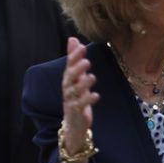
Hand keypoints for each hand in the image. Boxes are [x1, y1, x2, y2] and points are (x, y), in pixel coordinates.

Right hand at [60, 37, 98, 154]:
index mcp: (68, 79)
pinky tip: (96, 95)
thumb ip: (75, 59)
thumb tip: (73, 39)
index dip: (74, 56)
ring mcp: (71, 100)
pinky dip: (88, 100)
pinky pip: (81, 105)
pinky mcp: (76, 111)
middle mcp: (68, 89)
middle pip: (70, 77)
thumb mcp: (76, 77)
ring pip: (75, 91)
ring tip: (92, 77)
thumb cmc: (76, 97)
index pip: (70, 65)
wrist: (73, 123)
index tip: (81, 46)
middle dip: (77, 69)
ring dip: (83, 84)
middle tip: (87, 61)